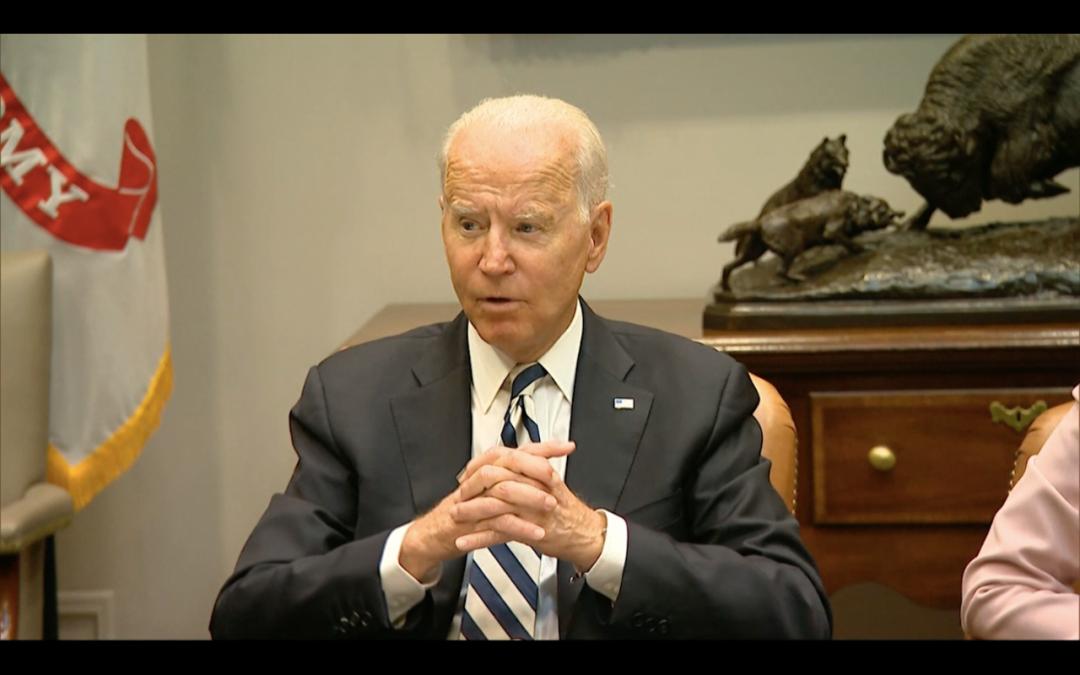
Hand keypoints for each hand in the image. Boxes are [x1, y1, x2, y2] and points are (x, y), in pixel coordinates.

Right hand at [398, 441, 573, 579]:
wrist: (433, 534)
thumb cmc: (464, 511)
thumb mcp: (491, 491)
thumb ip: (514, 480)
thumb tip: (543, 469)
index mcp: (488, 468)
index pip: (519, 450)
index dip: (544, 447)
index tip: (567, 446)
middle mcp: (481, 478)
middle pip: (509, 462)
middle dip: (535, 469)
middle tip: (556, 480)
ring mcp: (475, 499)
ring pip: (504, 489)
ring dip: (530, 497)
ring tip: (551, 506)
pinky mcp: (471, 521)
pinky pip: (498, 521)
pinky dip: (519, 527)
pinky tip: (536, 532)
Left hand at [453, 441, 606, 571]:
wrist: (587, 534)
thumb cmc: (567, 510)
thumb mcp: (551, 480)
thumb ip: (531, 468)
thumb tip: (506, 460)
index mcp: (539, 471)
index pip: (504, 458)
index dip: (482, 464)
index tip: (468, 472)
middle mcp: (535, 487)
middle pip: (497, 480)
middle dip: (473, 487)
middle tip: (459, 494)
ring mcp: (532, 510)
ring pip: (495, 505)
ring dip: (471, 512)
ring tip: (456, 517)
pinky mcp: (531, 531)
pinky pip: (499, 533)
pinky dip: (479, 539)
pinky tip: (465, 542)